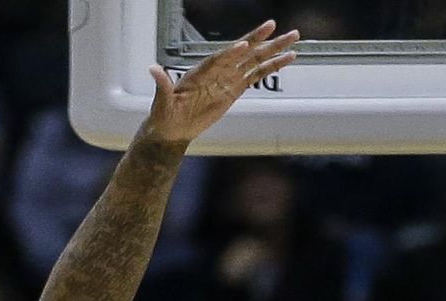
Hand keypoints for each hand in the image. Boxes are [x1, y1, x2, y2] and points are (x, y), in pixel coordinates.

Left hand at [143, 21, 298, 144]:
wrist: (172, 129)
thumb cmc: (164, 115)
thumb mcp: (161, 103)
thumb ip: (162, 86)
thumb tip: (152, 69)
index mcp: (200, 71)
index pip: (219, 59)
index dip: (231, 53)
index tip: (244, 45)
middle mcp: (217, 70)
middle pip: (241, 53)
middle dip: (259, 41)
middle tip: (276, 26)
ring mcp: (228, 78)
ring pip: (254, 61)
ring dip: (273, 51)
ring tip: (294, 40)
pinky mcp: (235, 89)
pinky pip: (256, 75)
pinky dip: (272, 67)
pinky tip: (288, 59)